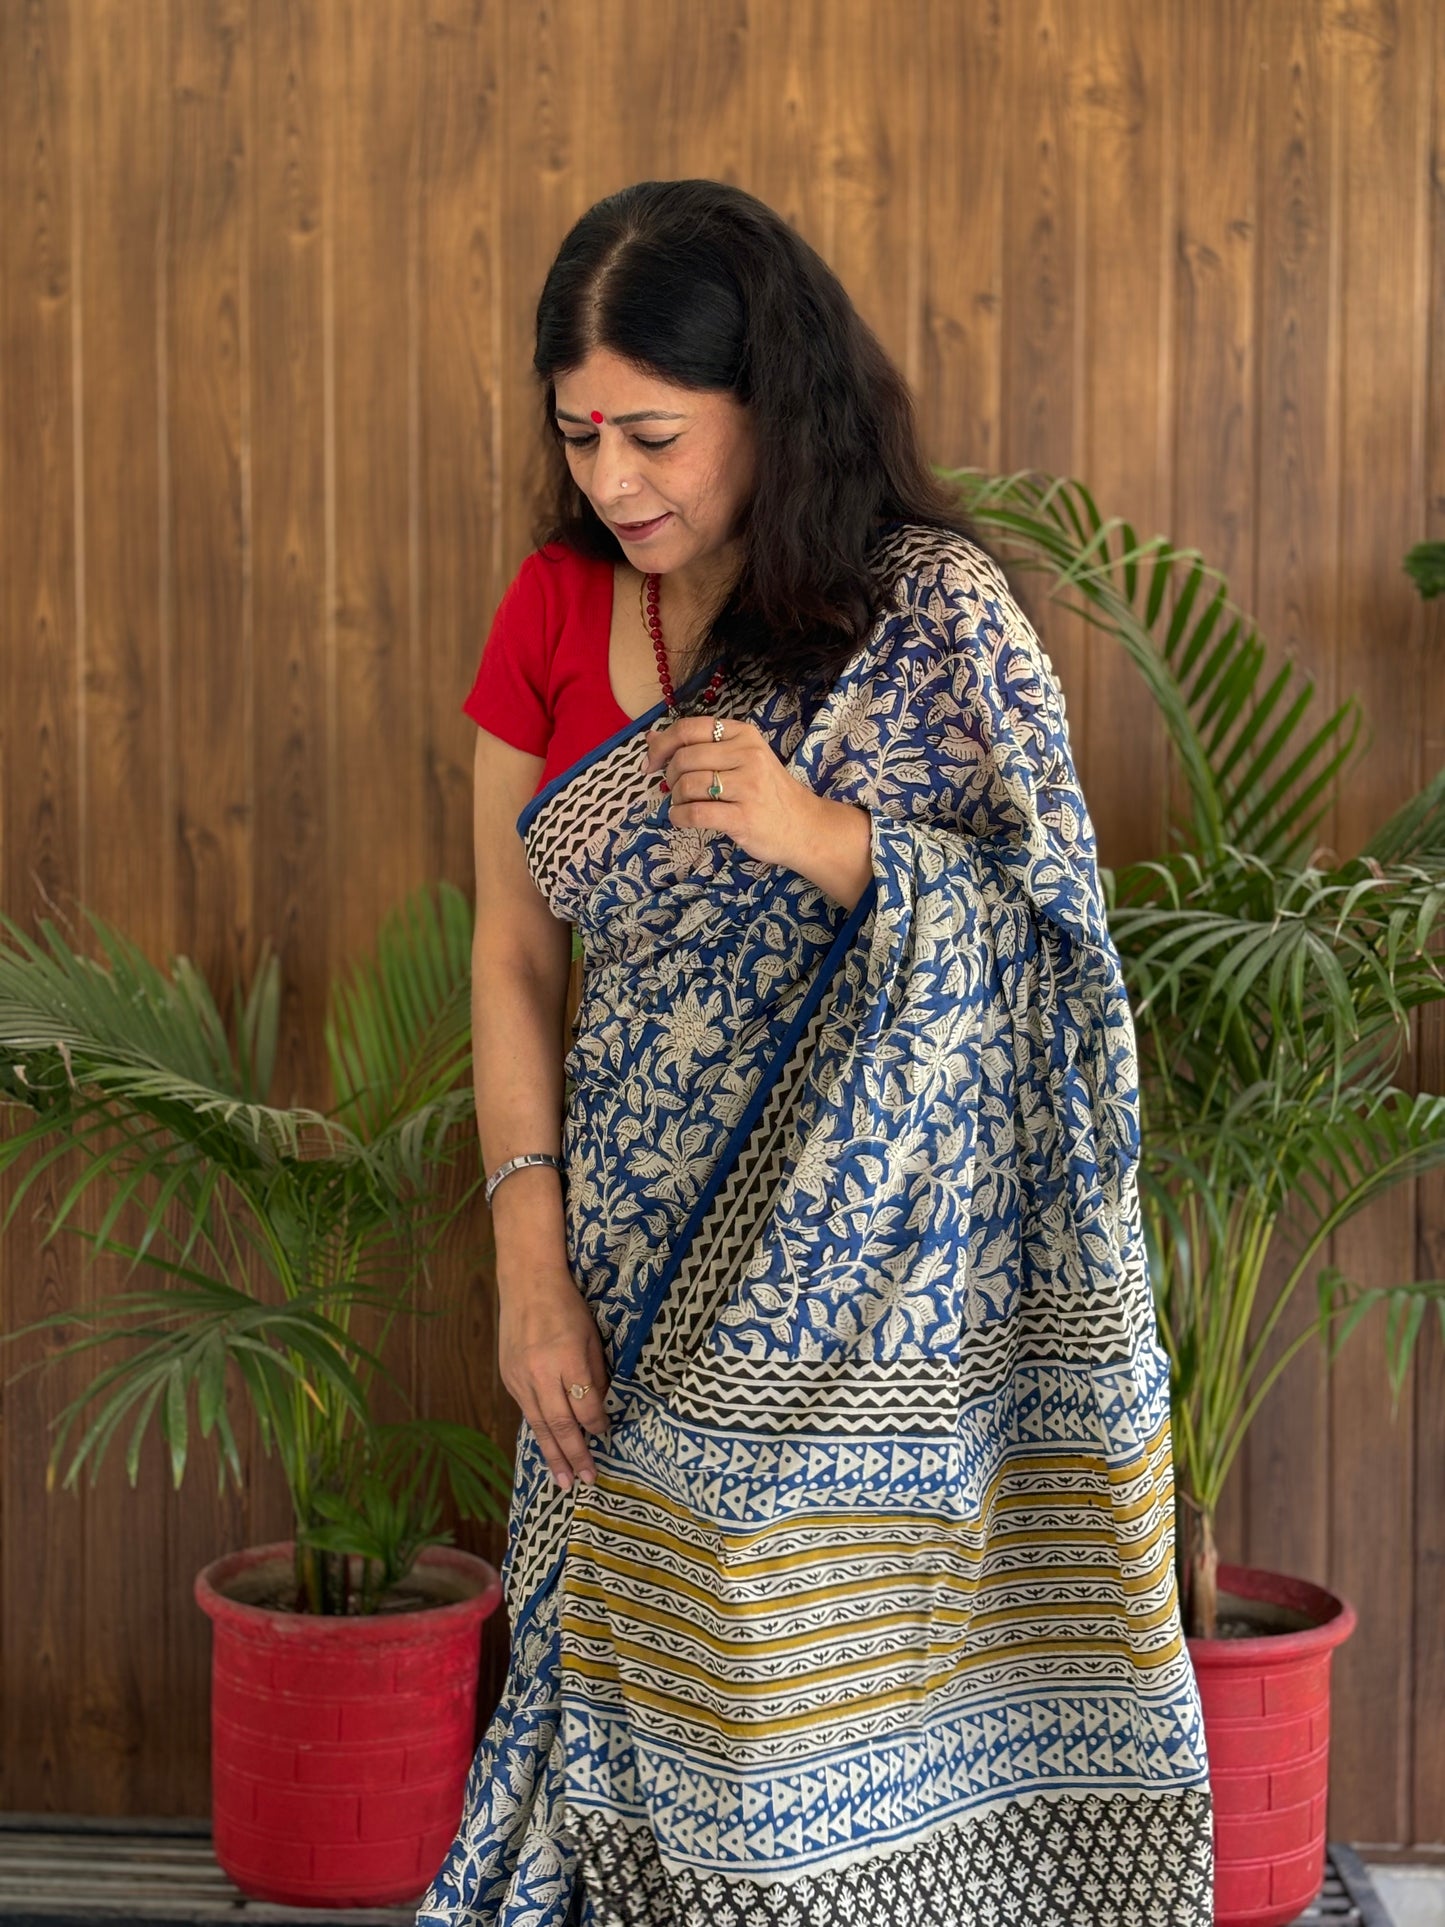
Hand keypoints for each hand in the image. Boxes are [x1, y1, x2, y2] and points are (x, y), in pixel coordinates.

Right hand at [497, 1262, 609, 1489]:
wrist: (527, 1285)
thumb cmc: (567, 1307)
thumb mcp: (591, 1337)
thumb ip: (595, 1375)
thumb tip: (599, 1411)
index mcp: (567, 1359)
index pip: (585, 1406)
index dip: (597, 1425)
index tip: (606, 1436)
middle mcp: (541, 1373)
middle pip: (560, 1424)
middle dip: (575, 1455)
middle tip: (586, 1480)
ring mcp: (520, 1378)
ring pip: (539, 1425)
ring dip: (553, 1455)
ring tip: (563, 1481)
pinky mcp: (508, 1379)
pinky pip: (527, 1412)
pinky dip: (539, 1433)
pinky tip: (547, 1450)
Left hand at [643, 715, 820, 870]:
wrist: (804, 826)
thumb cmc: (767, 792)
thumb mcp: (739, 759)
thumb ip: (698, 747)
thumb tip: (651, 737)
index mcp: (743, 734)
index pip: (689, 728)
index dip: (662, 745)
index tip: (650, 763)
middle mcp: (747, 754)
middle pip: (684, 758)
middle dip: (671, 777)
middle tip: (678, 790)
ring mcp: (748, 786)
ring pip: (688, 785)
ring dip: (676, 799)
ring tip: (685, 805)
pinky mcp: (744, 816)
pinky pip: (695, 813)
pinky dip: (679, 817)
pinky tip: (682, 819)